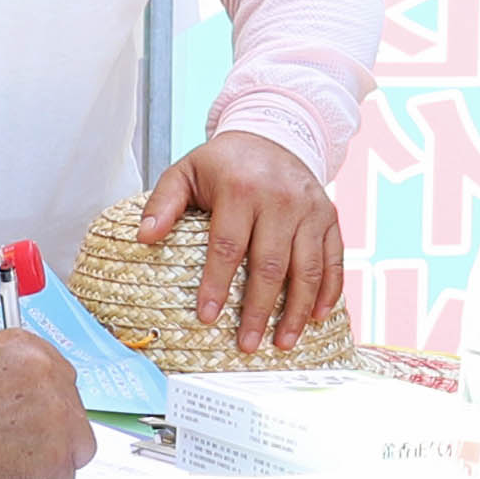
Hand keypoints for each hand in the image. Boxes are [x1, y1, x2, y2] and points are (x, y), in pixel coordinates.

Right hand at [0, 329, 96, 478]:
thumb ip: (3, 369)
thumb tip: (17, 383)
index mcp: (27, 349)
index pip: (56, 372)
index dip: (42, 399)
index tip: (31, 414)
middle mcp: (51, 378)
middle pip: (70, 408)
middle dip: (50, 428)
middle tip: (17, 445)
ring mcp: (60, 422)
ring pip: (74, 445)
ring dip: (50, 457)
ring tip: (8, 467)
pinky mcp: (59, 464)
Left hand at [125, 132, 345, 353]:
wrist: (273, 134)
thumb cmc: (225, 163)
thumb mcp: (186, 172)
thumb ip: (164, 203)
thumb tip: (145, 236)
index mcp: (241, 188)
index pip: (227, 246)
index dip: (217, 285)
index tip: (207, 317)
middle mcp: (281, 198)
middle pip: (271, 265)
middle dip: (258, 310)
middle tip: (247, 344)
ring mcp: (311, 209)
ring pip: (307, 268)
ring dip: (296, 310)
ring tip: (282, 342)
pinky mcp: (329, 216)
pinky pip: (334, 258)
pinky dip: (329, 291)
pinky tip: (316, 316)